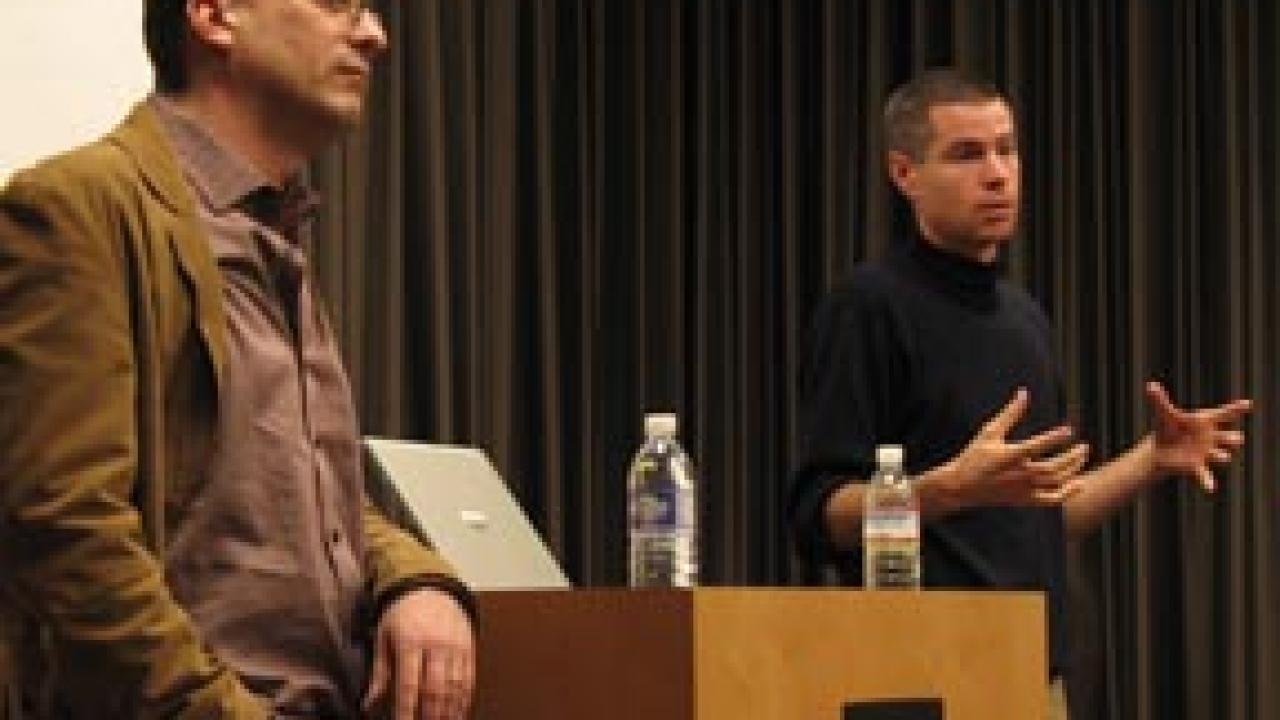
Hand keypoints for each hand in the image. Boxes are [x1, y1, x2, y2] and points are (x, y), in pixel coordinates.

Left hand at [363, 587, 474, 719]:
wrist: (429, 586)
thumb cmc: (401, 614)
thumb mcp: (383, 637)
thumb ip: (379, 672)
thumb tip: (368, 704)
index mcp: (410, 642)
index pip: (409, 685)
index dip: (406, 711)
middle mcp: (435, 644)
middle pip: (435, 689)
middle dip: (430, 714)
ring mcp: (455, 645)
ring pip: (455, 686)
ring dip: (449, 710)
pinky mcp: (469, 646)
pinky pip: (469, 677)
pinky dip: (464, 698)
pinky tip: (459, 711)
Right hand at [934, 388, 1089, 508]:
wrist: (960, 486)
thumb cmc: (974, 456)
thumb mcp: (989, 432)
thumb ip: (1010, 413)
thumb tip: (1024, 392)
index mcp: (1011, 455)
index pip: (1040, 445)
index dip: (1057, 437)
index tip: (1069, 430)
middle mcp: (1021, 473)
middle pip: (1056, 467)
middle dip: (1073, 457)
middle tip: (1084, 447)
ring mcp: (1024, 489)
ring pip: (1057, 482)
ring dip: (1074, 470)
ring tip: (1081, 458)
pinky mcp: (1024, 500)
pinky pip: (1052, 499)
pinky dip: (1068, 493)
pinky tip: (1078, 484)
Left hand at [1146, 381, 1251, 490]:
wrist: (1161, 448)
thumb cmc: (1168, 428)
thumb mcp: (1164, 414)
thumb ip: (1159, 400)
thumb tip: (1149, 385)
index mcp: (1206, 421)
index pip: (1225, 413)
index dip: (1237, 409)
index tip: (1248, 405)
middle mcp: (1212, 437)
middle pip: (1228, 437)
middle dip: (1233, 438)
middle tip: (1237, 438)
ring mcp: (1207, 452)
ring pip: (1221, 454)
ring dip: (1222, 455)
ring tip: (1221, 456)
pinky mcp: (1197, 466)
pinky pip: (1205, 475)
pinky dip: (1207, 481)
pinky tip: (1210, 488)